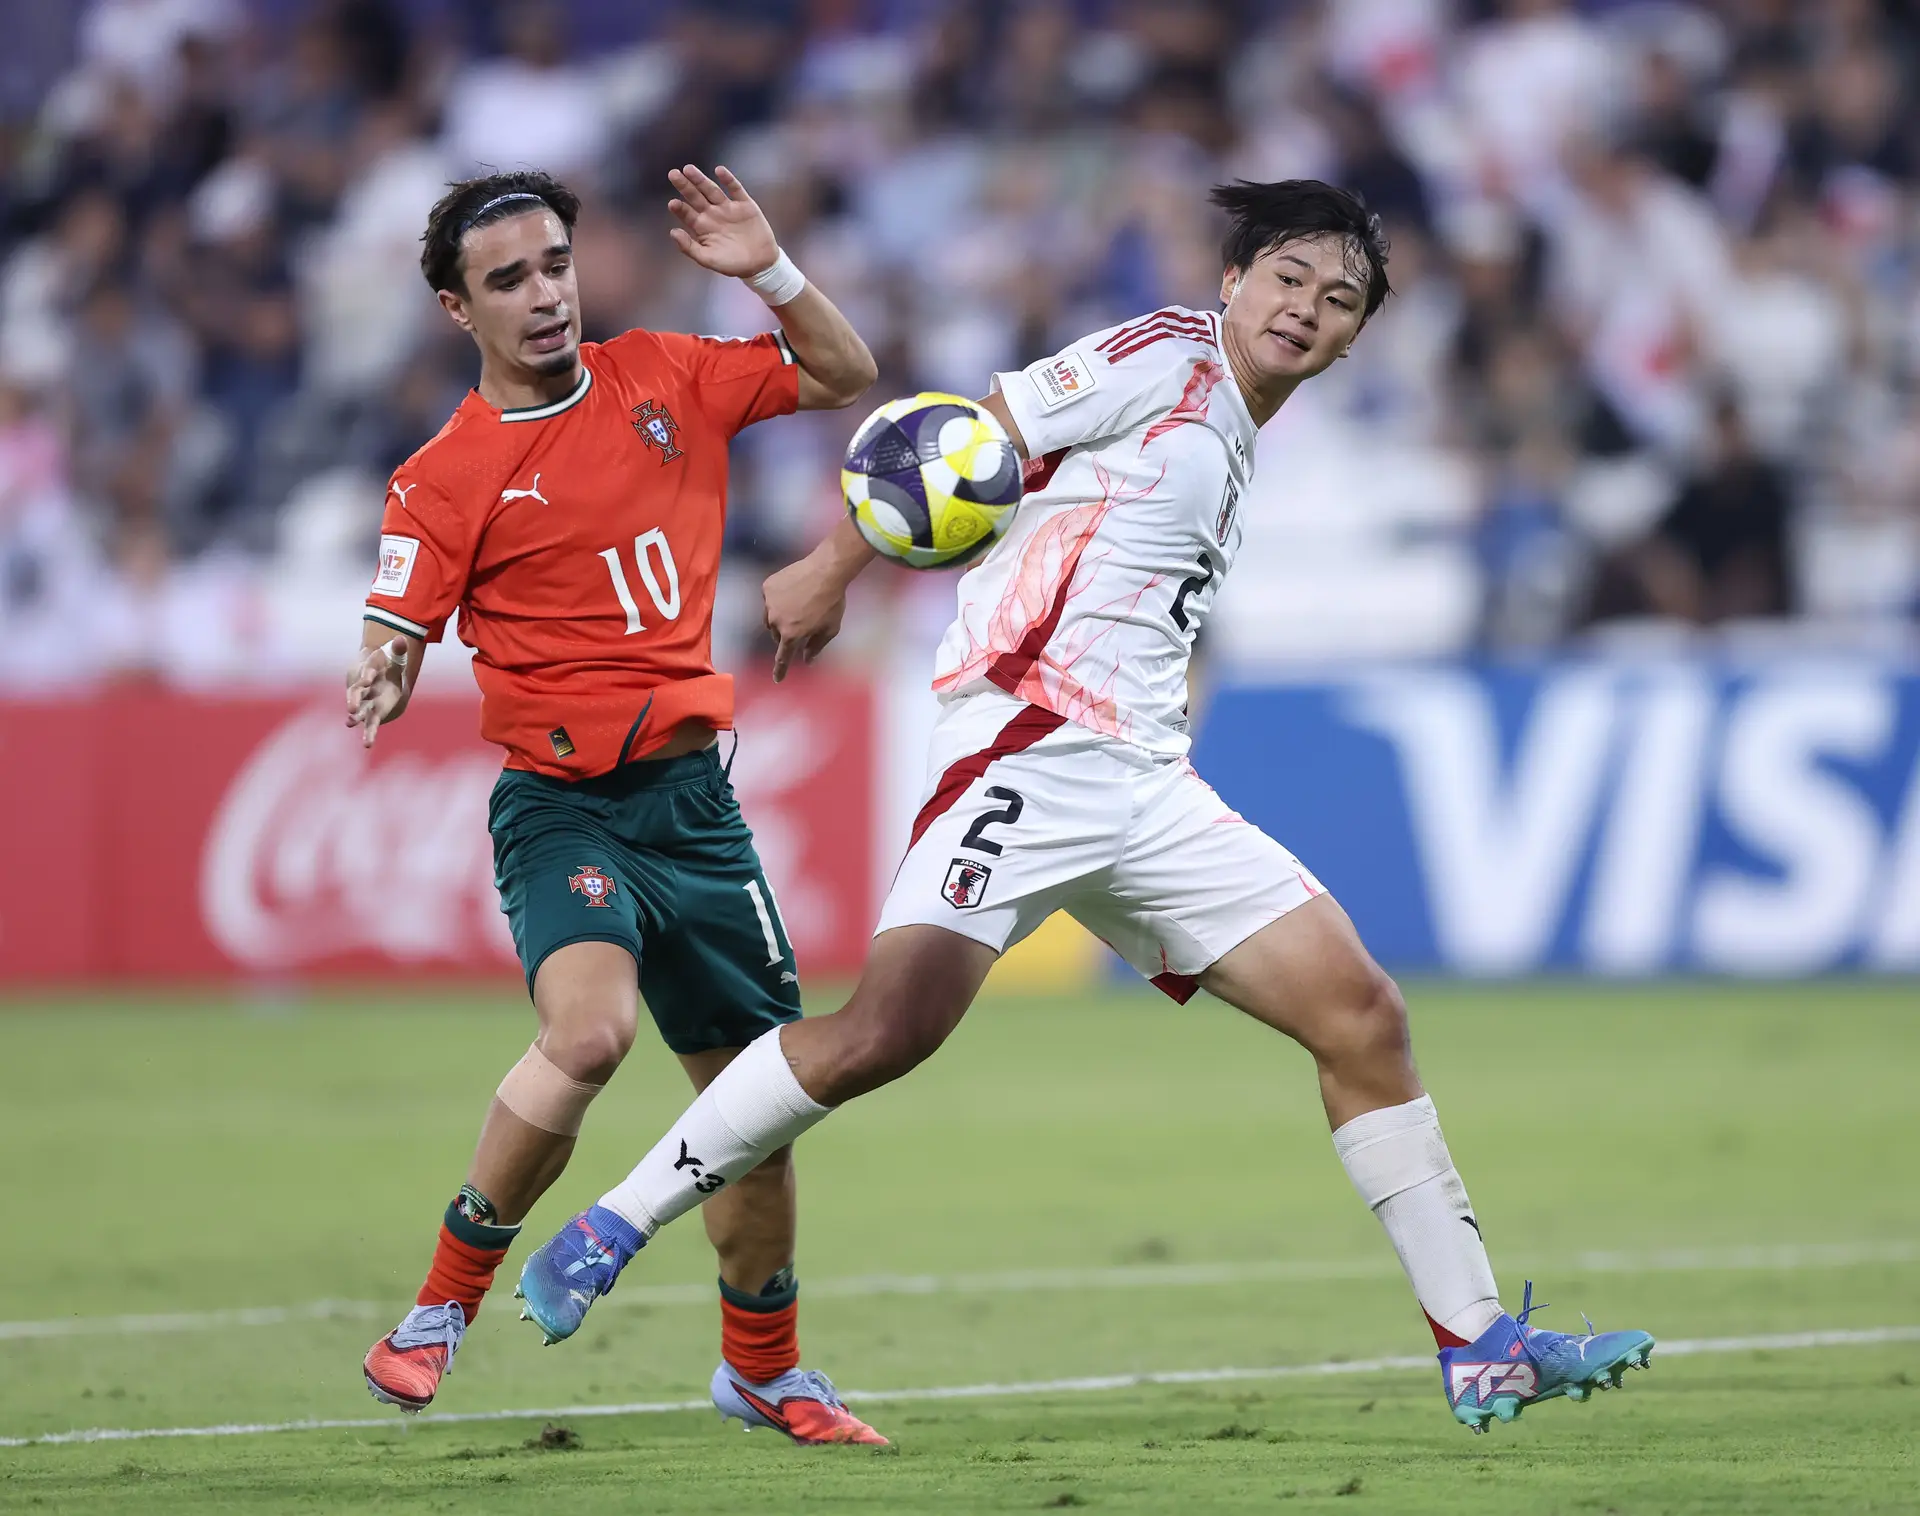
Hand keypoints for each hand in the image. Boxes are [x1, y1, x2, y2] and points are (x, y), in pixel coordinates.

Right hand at [345, 636, 409, 747]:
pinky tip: (368, 744)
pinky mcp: (372, 713)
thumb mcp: (395, 658)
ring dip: (356, 717)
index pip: (366, 672)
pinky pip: (370, 724)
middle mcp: (363, 688)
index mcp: (368, 672)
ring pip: (359, 710)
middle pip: (356, 693)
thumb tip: (403, 639)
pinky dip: (369, 733)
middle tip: (351, 707)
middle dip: (353, 699)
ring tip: (350, 723)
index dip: (367, 675)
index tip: (368, 679)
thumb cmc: (387, 667)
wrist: (380, 679)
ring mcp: (365, 701)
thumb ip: (398, 649)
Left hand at [666, 165, 779, 278]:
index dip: (680, 208)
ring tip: (689, 169)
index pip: (687, 213)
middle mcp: (713, 214)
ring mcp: (728, 208)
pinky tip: (719, 170)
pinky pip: (735, 189)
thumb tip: (672, 232)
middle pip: (695, 196)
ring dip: (701, 180)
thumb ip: (689, 247)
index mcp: (702, 227)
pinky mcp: (745, 204)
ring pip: (711, 190)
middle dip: (685, 186)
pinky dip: (728, 180)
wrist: (761, 264)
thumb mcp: (708, 259)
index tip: (673, 203)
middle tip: (673, 174)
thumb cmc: (732, 264)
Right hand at [763, 555, 846, 682]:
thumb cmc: (832, 601)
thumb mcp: (830, 629)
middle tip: (800, 624)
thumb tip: (808, 660)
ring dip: (779, 618)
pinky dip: (778, 599)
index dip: (780, 669)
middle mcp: (776, 621)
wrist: (826, 570)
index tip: (777, 679)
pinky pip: (769, 599)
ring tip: (797, 606)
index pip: (783, 657)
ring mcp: (769, 603)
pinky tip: (793, 591)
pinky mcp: (767, 587)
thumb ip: (816, 646)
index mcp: (792, 634)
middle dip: (786, 634)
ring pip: (770, 618)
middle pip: (776, 635)